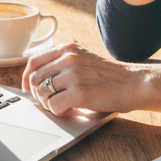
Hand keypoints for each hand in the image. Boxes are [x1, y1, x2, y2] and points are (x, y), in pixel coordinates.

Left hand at [22, 42, 145, 116]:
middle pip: (35, 78)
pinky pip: (53, 106)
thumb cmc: (109, 76)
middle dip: (38, 94)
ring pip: (42, 93)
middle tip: (49, 101)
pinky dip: (58, 112)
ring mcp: (73, 75)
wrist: (133, 83)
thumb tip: (37, 81)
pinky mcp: (79, 93)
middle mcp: (68, 58)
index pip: (34, 61)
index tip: (29, 89)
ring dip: (48, 104)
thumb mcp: (84, 60)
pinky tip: (69, 110)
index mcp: (68, 48)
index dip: (27, 78)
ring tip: (62, 105)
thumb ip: (63, 64)